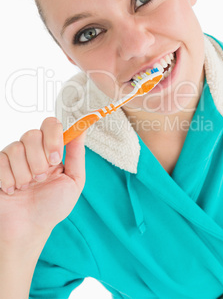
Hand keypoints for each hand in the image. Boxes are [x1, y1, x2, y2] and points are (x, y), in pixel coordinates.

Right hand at [0, 117, 86, 244]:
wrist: (27, 229)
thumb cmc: (51, 208)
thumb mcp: (73, 182)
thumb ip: (77, 154)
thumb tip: (82, 129)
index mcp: (52, 151)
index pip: (51, 125)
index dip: (52, 138)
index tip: (55, 158)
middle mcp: (33, 151)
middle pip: (32, 134)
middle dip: (38, 160)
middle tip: (41, 178)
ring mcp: (15, 158)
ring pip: (16, 148)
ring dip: (24, 173)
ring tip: (27, 187)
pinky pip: (1, 160)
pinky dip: (8, 179)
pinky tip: (13, 190)